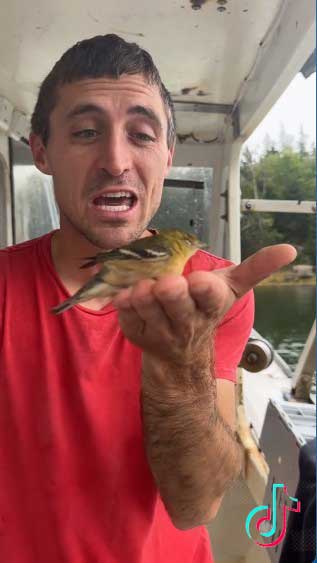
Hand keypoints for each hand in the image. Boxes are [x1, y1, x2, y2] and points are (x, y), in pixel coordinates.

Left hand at [112, 244, 295, 364]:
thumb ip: (256, 268)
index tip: (198, 280)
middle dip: (170, 292)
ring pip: (146, 307)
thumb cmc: (203, 310)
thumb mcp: (231, 289)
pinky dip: (122, 301)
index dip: (203, 288)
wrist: (180, 354)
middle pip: (176, 304)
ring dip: (142, 292)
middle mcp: (186, 322)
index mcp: (210, 305)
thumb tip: (290, 249)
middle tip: (166, 284)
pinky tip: (125, 293)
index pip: (210, 297)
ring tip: (143, 285)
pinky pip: (125, 314)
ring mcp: (159, 330)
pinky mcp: (136, 333)